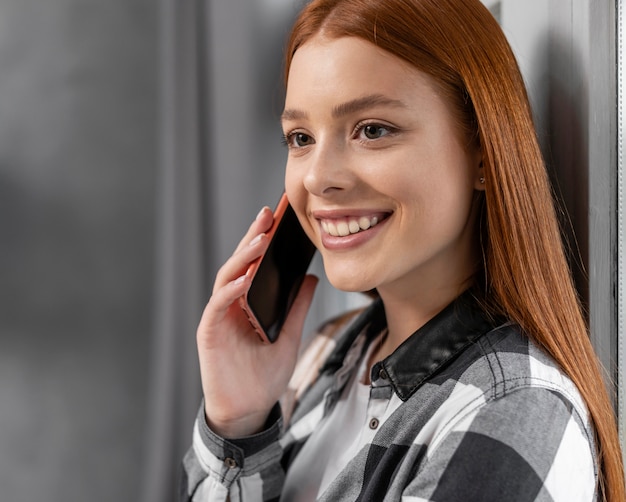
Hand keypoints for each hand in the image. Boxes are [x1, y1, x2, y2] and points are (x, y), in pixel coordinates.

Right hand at [197, 206, 317, 437]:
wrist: (249, 411)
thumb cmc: (264, 376)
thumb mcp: (290, 335)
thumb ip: (297, 307)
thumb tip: (310, 277)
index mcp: (247, 303)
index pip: (254, 265)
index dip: (263, 240)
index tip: (279, 217)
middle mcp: (231, 305)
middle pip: (239, 264)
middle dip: (253, 237)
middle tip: (268, 214)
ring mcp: (218, 317)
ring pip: (226, 279)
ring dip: (242, 258)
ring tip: (260, 239)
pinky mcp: (209, 333)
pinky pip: (218, 306)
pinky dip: (230, 291)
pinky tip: (244, 278)